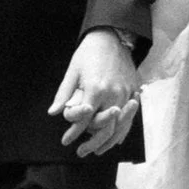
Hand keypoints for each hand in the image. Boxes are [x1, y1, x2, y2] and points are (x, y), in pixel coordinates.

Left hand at [50, 30, 138, 157]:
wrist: (113, 35)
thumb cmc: (89, 53)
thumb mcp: (72, 71)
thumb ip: (64, 94)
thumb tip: (54, 113)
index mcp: (96, 89)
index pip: (85, 119)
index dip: (74, 133)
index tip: (66, 141)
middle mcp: (113, 94)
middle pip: (105, 127)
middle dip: (92, 143)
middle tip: (81, 152)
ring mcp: (126, 93)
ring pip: (120, 126)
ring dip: (108, 141)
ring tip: (97, 151)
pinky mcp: (133, 91)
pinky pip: (130, 117)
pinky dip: (122, 131)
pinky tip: (115, 140)